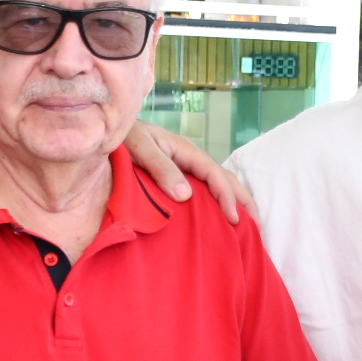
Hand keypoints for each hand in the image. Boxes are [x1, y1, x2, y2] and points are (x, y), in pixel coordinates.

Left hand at [121, 121, 249, 224]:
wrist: (106, 133)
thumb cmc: (122, 139)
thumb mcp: (140, 148)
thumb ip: (161, 168)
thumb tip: (186, 195)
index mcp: (185, 150)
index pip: (215, 174)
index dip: (227, 196)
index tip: (233, 218)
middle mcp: (189, 159)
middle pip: (225, 178)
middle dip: (243, 200)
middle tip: (256, 227)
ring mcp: (184, 168)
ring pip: (218, 185)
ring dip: (234, 202)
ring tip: (246, 226)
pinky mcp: (177, 178)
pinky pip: (203, 190)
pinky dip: (217, 204)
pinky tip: (219, 220)